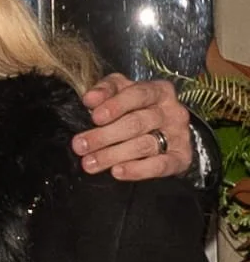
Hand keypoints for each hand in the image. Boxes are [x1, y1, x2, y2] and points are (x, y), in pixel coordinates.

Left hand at [72, 74, 192, 180]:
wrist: (166, 130)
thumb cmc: (136, 108)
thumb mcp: (121, 91)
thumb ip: (106, 90)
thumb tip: (90, 99)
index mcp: (159, 90)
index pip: (138, 94)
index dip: (115, 106)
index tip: (95, 117)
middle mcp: (173, 112)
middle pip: (137, 123)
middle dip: (104, 136)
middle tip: (80, 146)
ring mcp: (179, 136)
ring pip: (144, 145)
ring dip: (112, 155)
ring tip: (90, 162)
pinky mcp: (181, 158)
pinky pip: (160, 166)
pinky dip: (137, 170)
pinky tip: (117, 171)